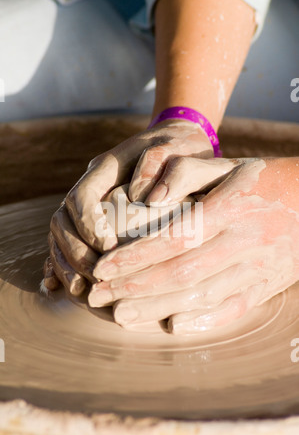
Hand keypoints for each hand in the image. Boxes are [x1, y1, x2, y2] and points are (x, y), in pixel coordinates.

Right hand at [43, 120, 213, 295]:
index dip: (89, 225)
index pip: (81, 197)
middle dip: (75, 253)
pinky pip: (69, 243)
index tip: (108, 249)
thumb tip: (141, 198)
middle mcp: (91, 187)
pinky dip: (62, 264)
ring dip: (67, 264)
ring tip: (82, 291)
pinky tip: (62, 287)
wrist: (176, 143)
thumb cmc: (178, 147)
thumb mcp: (175, 148)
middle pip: (63, 221)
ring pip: (60, 235)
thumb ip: (158, 164)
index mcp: (105, 167)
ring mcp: (90, 204)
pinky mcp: (93, 219)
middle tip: (96, 278)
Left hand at [89, 157, 298, 333]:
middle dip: (135, 287)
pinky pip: (233, 310)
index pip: (175, 236)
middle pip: (182, 272)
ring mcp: (257, 268)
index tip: (103, 268)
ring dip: (157, 308)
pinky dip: (202, 321)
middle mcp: (243, 241)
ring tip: (120, 315)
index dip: (136, 255)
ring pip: (202, 295)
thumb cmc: (264, 181)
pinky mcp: (267, 287)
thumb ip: (185, 172)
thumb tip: (148, 196)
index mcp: (230, 208)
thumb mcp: (228, 165)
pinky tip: (171, 326)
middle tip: (98, 297)